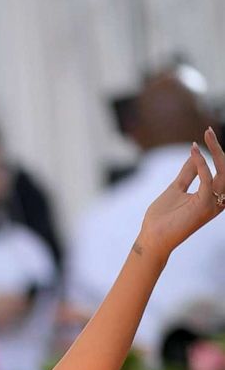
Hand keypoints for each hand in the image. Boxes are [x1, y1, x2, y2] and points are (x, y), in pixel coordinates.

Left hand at [138, 126, 224, 261]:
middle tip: (208, 131)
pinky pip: (208, 181)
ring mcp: (211, 205)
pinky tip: (194, 153)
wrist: (151, 238)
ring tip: (206, 137)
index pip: (221, 171)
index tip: (206, 134)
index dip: (216, 152)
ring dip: (216, 153)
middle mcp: (216, 201)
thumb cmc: (162, 218)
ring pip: (224, 174)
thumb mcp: (176, 188)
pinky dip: (202, 164)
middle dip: (219, 149)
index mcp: (211, 197)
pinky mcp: (203, 207)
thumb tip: (194, 154)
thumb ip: (188, 173)